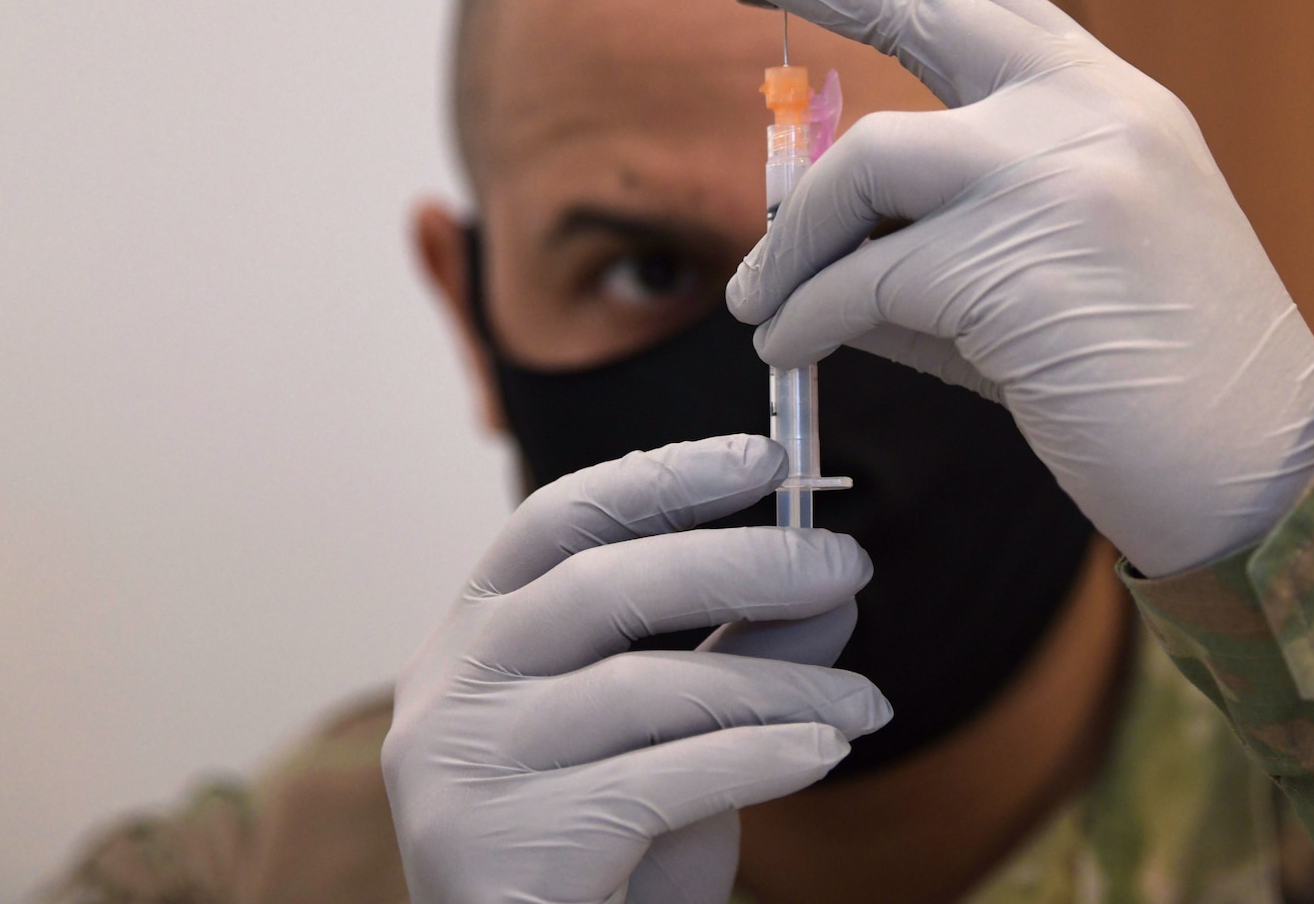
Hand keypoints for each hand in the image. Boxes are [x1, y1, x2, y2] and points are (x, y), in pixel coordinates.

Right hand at [382, 434, 888, 903]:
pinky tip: (823, 751)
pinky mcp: (494, 853)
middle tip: (846, 563)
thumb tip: (831, 588)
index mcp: (476, 635)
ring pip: (641, 689)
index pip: (557, 520)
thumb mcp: (677, 737)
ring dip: (778, 684)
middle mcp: (447, 689)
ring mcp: (459, 772)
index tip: (766, 460)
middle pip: (599, 586)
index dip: (661, 478)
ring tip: (866, 704)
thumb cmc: (610, 854)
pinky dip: (757, 758)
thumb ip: (738, 656)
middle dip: (741, 563)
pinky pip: (654, 782)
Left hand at [688, 0, 1313, 577]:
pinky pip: (865, 279)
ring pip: (865, 163)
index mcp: (1113, 101)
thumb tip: (807, 240)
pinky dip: (807, 315)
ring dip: (791, 240)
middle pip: (919, 3)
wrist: (1270, 479)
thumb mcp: (1065, 267)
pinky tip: (788, 351)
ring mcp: (1062, 179)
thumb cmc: (1160, 384)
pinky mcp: (1021, 269)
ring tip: (758, 306)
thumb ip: (951, 229)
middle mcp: (1093, 113)